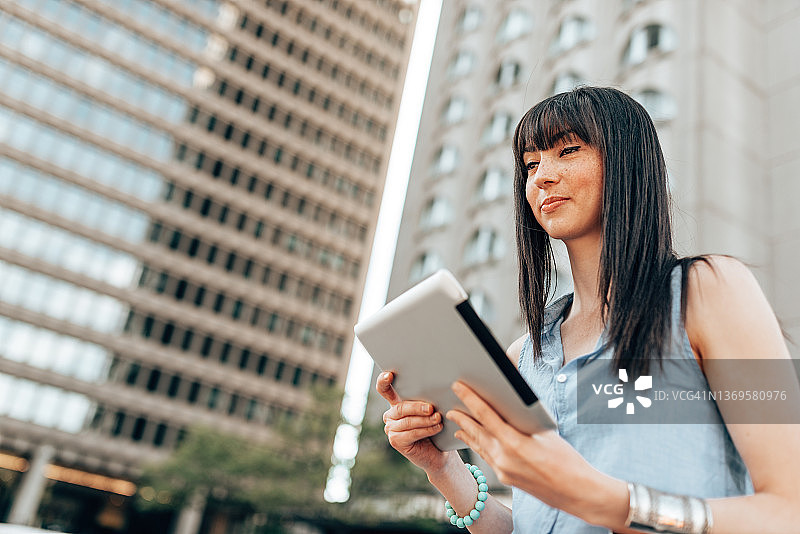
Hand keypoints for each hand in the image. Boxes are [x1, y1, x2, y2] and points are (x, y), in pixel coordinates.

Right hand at [376, 371, 450, 474]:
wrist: (438, 452)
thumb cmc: (435, 426)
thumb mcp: (430, 410)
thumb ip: (427, 400)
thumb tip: (436, 388)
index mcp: (396, 403)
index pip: (384, 389)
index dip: (383, 381)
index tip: (389, 375)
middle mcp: (390, 415)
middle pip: (401, 407)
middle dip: (417, 407)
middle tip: (432, 408)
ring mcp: (391, 429)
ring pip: (408, 421)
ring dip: (425, 420)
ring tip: (438, 418)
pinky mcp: (395, 441)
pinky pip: (412, 433)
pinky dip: (426, 430)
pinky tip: (437, 427)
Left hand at [446, 381, 621, 522]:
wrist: (577, 492)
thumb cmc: (567, 459)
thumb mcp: (546, 432)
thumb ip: (524, 420)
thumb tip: (509, 404)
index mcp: (514, 442)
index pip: (485, 414)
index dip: (470, 399)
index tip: (458, 387)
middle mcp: (504, 457)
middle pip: (476, 432)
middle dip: (462, 417)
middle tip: (450, 406)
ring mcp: (503, 470)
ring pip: (479, 446)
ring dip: (467, 433)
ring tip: (456, 423)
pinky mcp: (506, 479)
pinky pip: (487, 458)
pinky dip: (478, 447)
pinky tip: (474, 442)